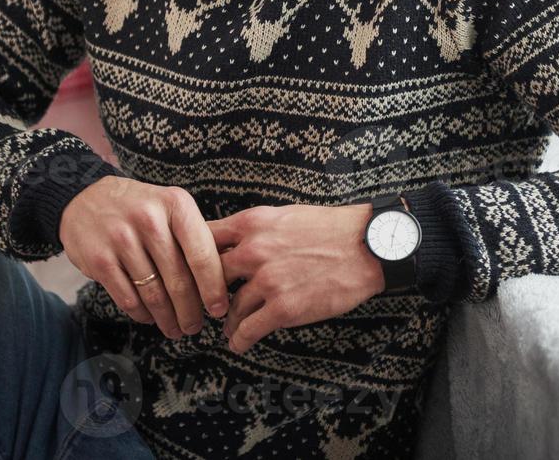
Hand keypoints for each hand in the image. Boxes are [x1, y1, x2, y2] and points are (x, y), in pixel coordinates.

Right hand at [59, 176, 228, 340]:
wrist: (86, 198)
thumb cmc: (141, 208)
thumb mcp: (171, 207)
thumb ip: (195, 236)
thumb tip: (225, 279)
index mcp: (176, 205)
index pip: (202, 255)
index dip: (213, 288)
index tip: (219, 309)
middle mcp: (149, 219)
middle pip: (178, 279)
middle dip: (190, 311)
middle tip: (194, 327)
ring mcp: (121, 239)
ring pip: (153, 293)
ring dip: (167, 318)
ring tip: (175, 329)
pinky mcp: (99, 259)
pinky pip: (128, 298)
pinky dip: (142, 314)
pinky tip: (150, 318)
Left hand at [207, 202, 384, 354]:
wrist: (368, 246)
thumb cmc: (332, 228)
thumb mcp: (286, 215)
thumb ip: (256, 228)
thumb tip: (234, 241)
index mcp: (253, 223)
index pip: (204, 238)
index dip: (193, 256)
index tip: (190, 269)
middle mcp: (254, 250)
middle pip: (208, 276)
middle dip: (204, 293)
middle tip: (203, 304)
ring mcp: (267, 281)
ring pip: (228, 308)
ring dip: (225, 320)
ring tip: (226, 327)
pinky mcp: (283, 308)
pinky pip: (248, 330)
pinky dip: (239, 340)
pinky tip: (238, 344)